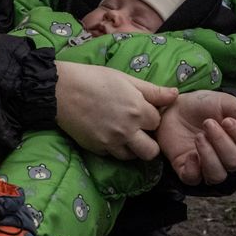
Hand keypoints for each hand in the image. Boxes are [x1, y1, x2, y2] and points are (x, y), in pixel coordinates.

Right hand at [53, 62, 177, 161]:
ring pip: (133, 157)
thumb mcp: (125, 79)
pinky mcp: (96, 148)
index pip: (157, 122)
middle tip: (140, 131)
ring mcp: (111, 142)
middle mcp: (128, 130)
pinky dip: (114, 148)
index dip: (151, 116)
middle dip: (150, 142)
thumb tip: (175, 94)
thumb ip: (153, 90)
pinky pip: (113, 155)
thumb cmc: (94, 78)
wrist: (60, 90)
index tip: (143, 111)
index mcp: (137, 110)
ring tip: (125, 135)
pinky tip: (108, 135)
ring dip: (132, 148)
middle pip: (151, 151)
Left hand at [156, 91, 235, 184]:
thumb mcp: (225, 101)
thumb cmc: (204, 105)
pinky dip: (193, 169)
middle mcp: (228, 158)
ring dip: (209, 154)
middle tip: (208, 123)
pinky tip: (190, 153)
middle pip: (235, 162)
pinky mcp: (188, 170)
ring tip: (199, 136)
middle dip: (221, 141)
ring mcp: (207, 167)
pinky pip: (194, 180)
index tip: (227, 121)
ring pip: (218, 175)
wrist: (175, 106)